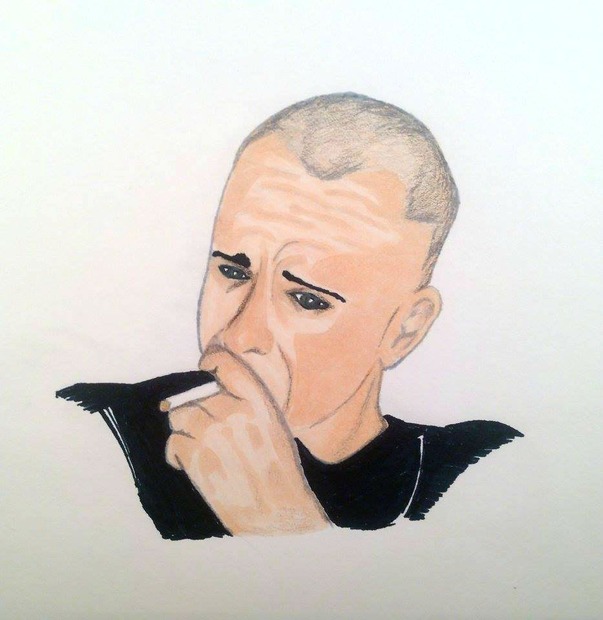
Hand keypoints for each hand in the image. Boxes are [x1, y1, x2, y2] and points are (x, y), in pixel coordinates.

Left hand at [165, 346, 329, 534]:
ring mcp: (213, 435)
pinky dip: (177, 454)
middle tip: (210, 434)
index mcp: (259, 402)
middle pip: (197, 397)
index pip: (226, 363)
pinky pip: (174, 442)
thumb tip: (210, 391)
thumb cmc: (279, 469)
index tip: (206, 367)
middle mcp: (234, 412)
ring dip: (185, 431)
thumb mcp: (274, 425)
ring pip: (180, 416)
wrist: (281, 513)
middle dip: (199, 413)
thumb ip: (247, 403)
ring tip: (201, 449)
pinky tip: (193, 466)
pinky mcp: (196, 460)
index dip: (211, 361)